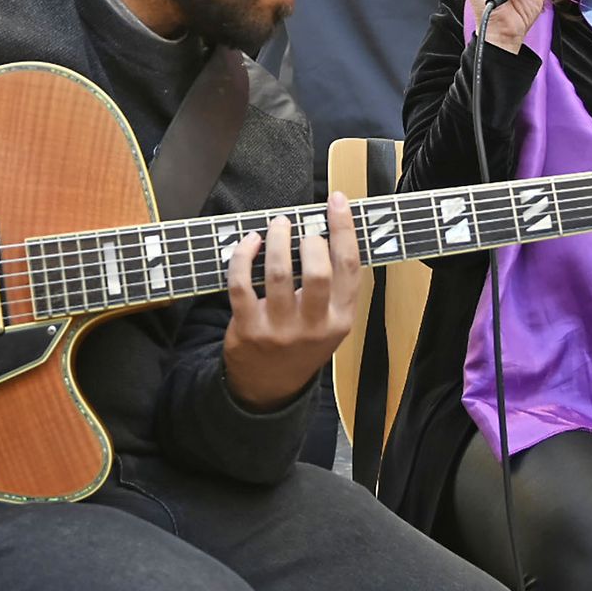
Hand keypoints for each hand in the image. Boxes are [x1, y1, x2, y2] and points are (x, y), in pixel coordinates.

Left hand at [223, 193, 361, 410]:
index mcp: (341, 319)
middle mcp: (314, 326)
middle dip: (310, 240)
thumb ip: (334, 286)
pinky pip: (242, 284)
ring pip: (278, 274)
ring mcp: (279, 329)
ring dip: (276, 240)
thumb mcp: (331, 323)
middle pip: (318, 271)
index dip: (344, 229)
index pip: (349, 267)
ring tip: (277, 225)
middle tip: (300, 229)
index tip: (337, 202)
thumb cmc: (302, 344)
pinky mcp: (248, 329)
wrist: (269, 389)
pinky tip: (248, 242)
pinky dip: (243, 256)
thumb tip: (327, 229)